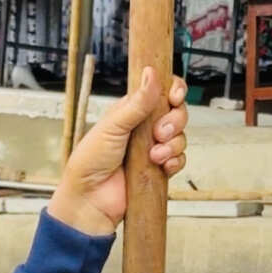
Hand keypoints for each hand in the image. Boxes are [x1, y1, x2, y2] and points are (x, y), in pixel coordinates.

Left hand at [48, 68, 187, 236]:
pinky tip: (161, 166)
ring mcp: (153, 148)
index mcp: (132, 110)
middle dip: (174, 121)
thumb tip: (151, 73)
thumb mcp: (113, 125)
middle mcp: (145, 127)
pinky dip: (174, 162)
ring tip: (154, 156)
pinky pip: (179, 160)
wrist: (90, 199)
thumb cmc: (91, 161)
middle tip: (159, 133)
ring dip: (172, 145)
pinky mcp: (158, 169)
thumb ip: (137, 102)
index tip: (174, 97)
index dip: (174, 90)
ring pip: (180, 138)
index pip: (161, 91)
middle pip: (177, 113)